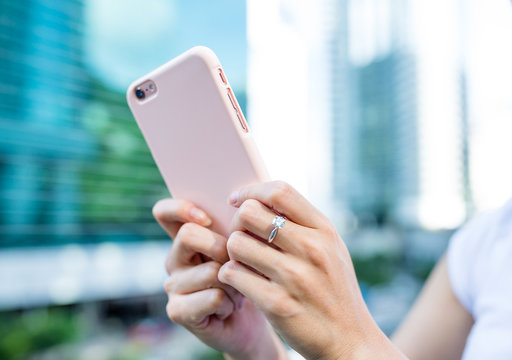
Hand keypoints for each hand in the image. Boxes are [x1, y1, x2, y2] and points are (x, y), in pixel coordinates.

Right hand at [153, 199, 287, 359]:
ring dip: (235, 281)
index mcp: (186, 237)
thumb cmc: (251, 278)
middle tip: (238, 262)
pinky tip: (230, 308)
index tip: (206, 217)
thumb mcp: (248, 246)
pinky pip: (213, 297)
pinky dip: (230, 303)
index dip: (180, 208)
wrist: (252, 324)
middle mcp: (174, 258)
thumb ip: (240, 225)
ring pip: (209, 270)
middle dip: (222, 247)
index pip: (164, 212)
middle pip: (189, 235)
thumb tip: (248, 202)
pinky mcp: (177, 311)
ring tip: (239, 291)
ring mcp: (173, 285)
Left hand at [217, 182, 404, 359]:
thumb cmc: (334, 291)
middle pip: (250, 213)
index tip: (236, 200)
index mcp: (324, 230)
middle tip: (240, 238)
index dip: (251, 190)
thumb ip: (303, 224)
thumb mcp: (331, 250)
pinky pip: (233, 274)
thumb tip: (261, 199)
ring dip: (232, 253)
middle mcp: (311, 248)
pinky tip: (241, 283)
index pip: (280, 191)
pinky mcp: (277, 304)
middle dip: (237, 224)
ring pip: (236, 243)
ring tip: (242, 263)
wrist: (350, 341)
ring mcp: (295, 276)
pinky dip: (230, 277)